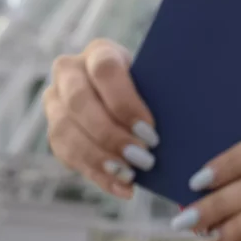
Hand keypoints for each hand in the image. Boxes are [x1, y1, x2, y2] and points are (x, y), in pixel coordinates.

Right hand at [43, 38, 159, 198]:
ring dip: (100, 158)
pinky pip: (68, 156)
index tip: (150, 131)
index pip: (105, 70)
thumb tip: (186, 118)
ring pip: (66, 131)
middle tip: (144, 158)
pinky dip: (98, 175)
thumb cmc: (153, 86)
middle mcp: (69, 72)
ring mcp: (55, 101)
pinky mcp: (54, 130)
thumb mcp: (157, 80)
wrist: (129, 94)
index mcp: (100, 52)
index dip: (125, 103)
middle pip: (80, 102)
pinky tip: (124, 188)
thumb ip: (163, 92)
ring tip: (131, 176)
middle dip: (112, 135)